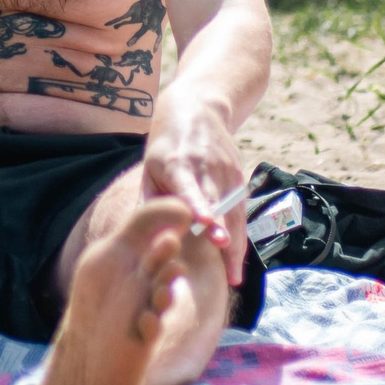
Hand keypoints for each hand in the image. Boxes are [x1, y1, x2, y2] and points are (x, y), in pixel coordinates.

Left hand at [143, 97, 247, 285]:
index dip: (198, 204)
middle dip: (224, 235)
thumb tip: (144, 238)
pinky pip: (241, 212)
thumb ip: (149, 201)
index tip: (205, 223)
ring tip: (233, 277)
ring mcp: (226, 171)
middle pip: (218, 206)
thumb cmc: (165, 145)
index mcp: (178, 163)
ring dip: (235, 245)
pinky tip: (235, 261)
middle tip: (226, 268)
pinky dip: (239, 236)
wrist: (197, 107)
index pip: (190, 186)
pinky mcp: (239, 176)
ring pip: (234, 213)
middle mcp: (206, 167)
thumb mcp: (149, 167)